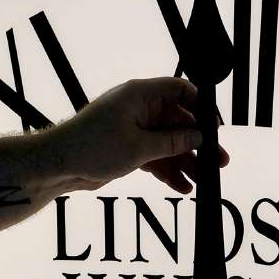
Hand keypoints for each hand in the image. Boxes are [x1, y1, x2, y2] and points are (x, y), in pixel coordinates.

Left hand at [49, 77, 229, 193]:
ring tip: (204, 181)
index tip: (215, 128)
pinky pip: (156, 157)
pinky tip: (183, 187)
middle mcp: (140, 108)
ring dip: (186, 162)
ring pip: (169, 144)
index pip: (180, 90)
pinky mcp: (129, 148)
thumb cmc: (93, 147)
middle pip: (179, 122)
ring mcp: (135, 129)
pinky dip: (168, 171)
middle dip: (198, 144)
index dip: (201, 106)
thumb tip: (200, 137)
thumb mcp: (140, 146)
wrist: (58, 165)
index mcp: (141, 95)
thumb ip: (173, 143)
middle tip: (220, 162)